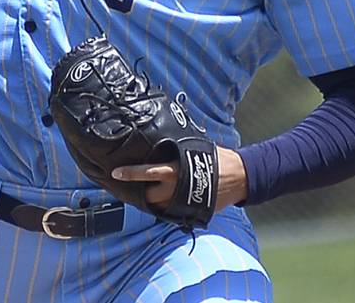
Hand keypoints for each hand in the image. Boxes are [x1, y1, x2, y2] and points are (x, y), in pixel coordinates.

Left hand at [111, 146, 247, 211]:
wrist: (240, 177)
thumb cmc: (217, 158)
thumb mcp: (195, 148)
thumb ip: (178, 151)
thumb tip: (165, 141)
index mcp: (175, 170)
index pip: (146, 172)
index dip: (130, 173)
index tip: (115, 173)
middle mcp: (175, 188)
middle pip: (148, 194)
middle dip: (143, 190)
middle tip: (140, 184)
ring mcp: (183, 202)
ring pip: (158, 206)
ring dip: (155, 200)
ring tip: (160, 190)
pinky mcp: (190, 211)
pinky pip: (172, 212)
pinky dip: (168, 206)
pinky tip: (171, 198)